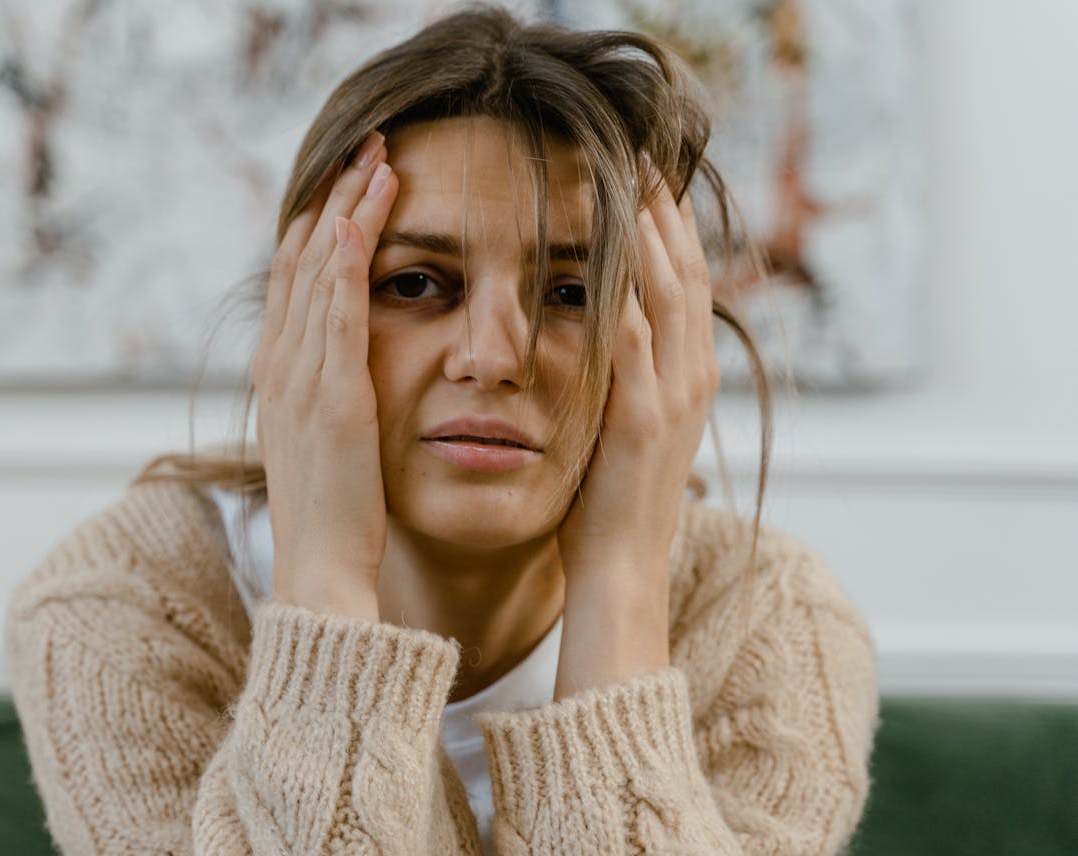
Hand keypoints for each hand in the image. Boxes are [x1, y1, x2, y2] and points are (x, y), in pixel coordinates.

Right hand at [252, 130, 398, 615]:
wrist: (319, 574)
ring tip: (379, 157)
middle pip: (304, 258)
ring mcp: (300, 377)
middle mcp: (280, 365)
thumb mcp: (326, 446)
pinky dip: (347, 261)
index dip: (323, 223)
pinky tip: (363, 218)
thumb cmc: (334, 518)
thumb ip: (330, 399)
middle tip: (368, 144)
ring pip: (320, 271)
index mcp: (282, 374)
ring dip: (349, 209)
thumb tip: (348, 373)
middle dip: (337, 196)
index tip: (352, 180)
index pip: (298, 279)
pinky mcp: (330, 395)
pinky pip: (336, 312)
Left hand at [556, 163, 718, 595]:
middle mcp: (692, 377)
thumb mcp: (628, 428)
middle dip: (666, 211)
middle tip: (644, 154)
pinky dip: (621, 289)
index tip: (653, 178)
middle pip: (687, 272)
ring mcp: (672, 396)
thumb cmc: (612, 504)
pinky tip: (605, 248)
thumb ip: (628, 378)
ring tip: (630, 176)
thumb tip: (605, 335)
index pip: (688, 283)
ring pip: (668, 293)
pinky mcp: (641, 417)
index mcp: (690, 377)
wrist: (621, 570)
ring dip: (649, 231)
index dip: (674, 228)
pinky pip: (632, 338)